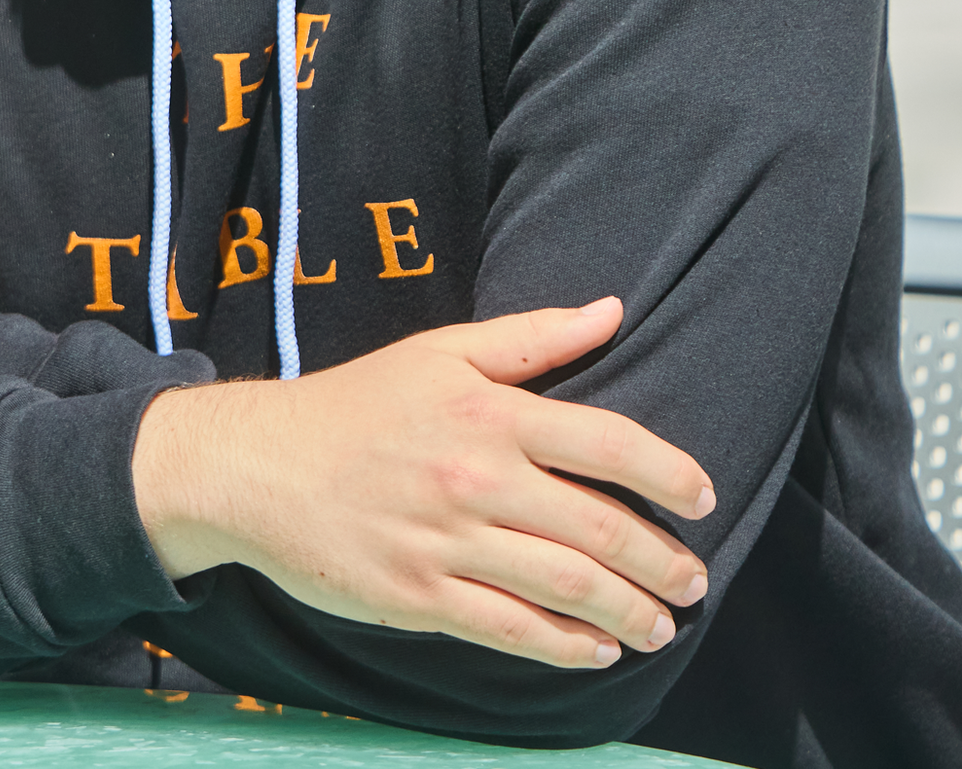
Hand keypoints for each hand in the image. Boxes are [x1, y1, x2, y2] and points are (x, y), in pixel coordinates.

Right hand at [131, 299, 712, 669]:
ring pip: (567, 588)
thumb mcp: (440, 350)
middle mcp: (479, 476)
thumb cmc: (356, 402)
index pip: (608, 443)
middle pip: (600, 529)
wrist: (259, 464)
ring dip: (630, 614)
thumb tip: (613, 309)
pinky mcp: (421, 596)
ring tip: (660, 625)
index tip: (702, 498)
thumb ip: (532, 336)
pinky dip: (566, 648)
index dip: (669, 475)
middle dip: (663, 562)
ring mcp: (450, 541)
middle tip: (694, 581)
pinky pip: (513, 630)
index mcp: (489, 409)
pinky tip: (596, 651)